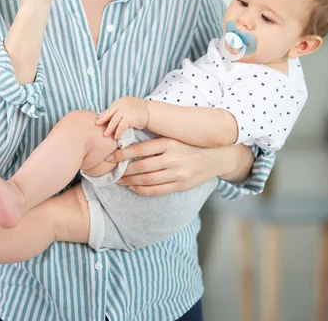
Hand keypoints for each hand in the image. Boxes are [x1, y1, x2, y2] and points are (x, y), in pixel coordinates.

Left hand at [95, 97, 148, 139]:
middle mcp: (122, 104)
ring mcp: (125, 110)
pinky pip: (121, 126)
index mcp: (121, 101)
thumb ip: (121, 110)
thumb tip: (112, 116)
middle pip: (110, 113)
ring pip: (114, 120)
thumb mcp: (129, 107)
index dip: (105, 114)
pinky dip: (118, 132)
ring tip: (105, 134)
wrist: (151, 112)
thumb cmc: (141, 111)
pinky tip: (116, 137)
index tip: (99, 119)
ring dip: (109, 128)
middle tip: (96, 124)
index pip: (111, 108)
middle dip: (103, 119)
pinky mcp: (129, 118)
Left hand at [105, 137, 229, 195]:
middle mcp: (173, 158)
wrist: (216, 157)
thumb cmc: (190, 145)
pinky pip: (157, 190)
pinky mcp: (181, 185)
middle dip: (123, 170)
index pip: (140, 149)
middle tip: (111, 171)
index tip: (110, 156)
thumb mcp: (174, 138)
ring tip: (119, 181)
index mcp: (169, 143)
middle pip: (141, 166)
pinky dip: (142, 190)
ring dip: (130, 182)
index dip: (123, 154)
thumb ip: (156, 141)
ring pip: (147, 180)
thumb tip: (129, 144)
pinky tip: (133, 188)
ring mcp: (177, 173)